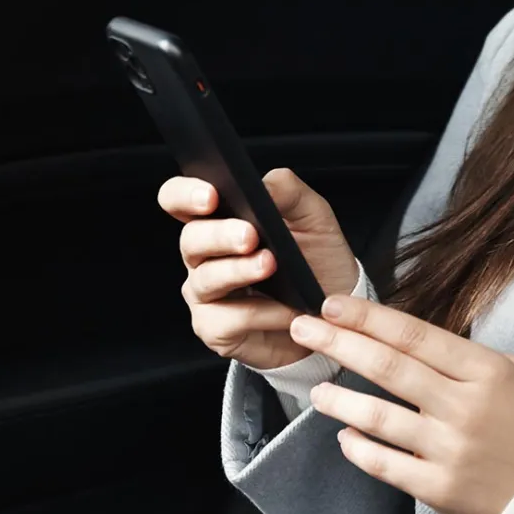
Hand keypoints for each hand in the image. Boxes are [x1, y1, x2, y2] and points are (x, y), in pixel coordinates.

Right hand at [159, 168, 359, 370]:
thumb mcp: (314, 219)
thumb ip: (290, 193)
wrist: (334, 312)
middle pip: (190, 239)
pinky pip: (227, 319)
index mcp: (218, 221)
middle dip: (219, 235)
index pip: (179, 200)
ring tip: (270, 265)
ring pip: (206, 279)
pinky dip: (261, 313)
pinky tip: (286, 309)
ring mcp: (206, 294)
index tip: (210, 196)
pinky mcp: (215, 329)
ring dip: (238, 271)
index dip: (185, 195)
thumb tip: (267, 184)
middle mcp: (204, 257)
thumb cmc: (317, 261)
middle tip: (250, 235)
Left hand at [289, 294, 513, 513]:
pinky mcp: (440, 488)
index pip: (413, 334)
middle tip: (303, 329)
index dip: (367, 317)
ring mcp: (450, 449)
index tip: (332, 305)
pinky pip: (385, 465)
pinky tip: (344, 436)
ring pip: (378, 417)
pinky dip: (358, 448)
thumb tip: (407, 338)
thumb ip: (463, 356)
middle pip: (388, 366)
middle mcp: (464, 406)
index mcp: (484, 370)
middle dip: (338, 343)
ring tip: (316, 391)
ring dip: (338, 400)